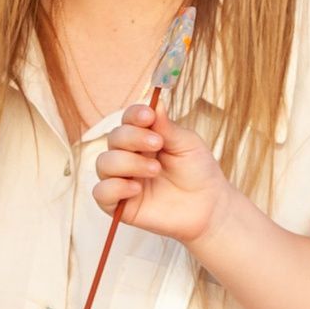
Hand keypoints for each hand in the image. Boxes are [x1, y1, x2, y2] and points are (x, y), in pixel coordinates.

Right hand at [91, 103, 233, 244]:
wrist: (208, 206)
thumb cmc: (198, 172)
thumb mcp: (187, 144)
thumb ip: (167, 127)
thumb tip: (155, 102)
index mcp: (144, 137)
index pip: (128, 120)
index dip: (133, 115)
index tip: (148, 115)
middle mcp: (129, 156)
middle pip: (114, 138)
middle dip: (133, 138)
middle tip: (158, 144)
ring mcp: (123, 179)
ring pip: (104, 163)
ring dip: (127, 163)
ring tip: (155, 170)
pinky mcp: (120, 204)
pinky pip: (101, 192)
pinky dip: (114, 188)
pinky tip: (136, 189)